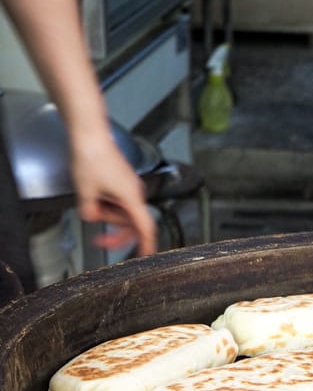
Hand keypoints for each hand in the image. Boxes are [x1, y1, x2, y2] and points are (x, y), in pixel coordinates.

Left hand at [69, 128, 157, 255]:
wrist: (90, 134)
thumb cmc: (92, 157)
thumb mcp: (85, 192)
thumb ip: (90, 212)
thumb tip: (92, 218)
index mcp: (131, 198)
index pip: (145, 228)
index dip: (147, 245)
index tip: (146, 256)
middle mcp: (135, 193)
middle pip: (132, 223)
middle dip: (116, 232)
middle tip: (100, 240)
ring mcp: (130, 187)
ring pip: (123, 212)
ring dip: (107, 215)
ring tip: (90, 202)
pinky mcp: (123, 181)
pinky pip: (120, 201)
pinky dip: (108, 205)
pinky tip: (94, 195)